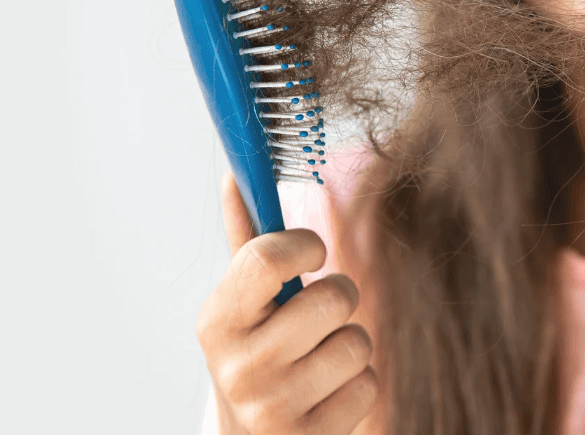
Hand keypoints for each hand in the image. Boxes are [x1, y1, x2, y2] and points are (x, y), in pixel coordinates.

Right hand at [196, 172, 377, 433]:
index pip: (264, 258)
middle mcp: (238, 366)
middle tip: (321, 313)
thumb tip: (236, 175)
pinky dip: (357, 386)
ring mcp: (272, 408)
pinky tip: (328, 394)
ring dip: (351, 344)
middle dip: (340, 296)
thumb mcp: (243, 305)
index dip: (303, 244)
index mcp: (216, 321)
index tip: (311, 251)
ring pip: (358, 341)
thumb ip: (248, 243)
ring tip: (322, 357)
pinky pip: (368, 386)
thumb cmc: (257, 354)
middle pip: (332, 298)